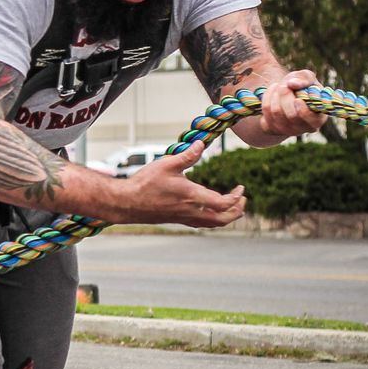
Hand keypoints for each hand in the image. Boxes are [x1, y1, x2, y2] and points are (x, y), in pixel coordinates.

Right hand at [117, 140, 245, 228]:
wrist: (125, 203)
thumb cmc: (144, 184)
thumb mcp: (166, 164)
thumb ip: (187, 156)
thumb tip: (201, 144)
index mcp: (192, 197)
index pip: (224, 204)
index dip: (236, 198)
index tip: (240, 188)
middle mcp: (191, 211)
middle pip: (223, 219)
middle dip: (237, 211)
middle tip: (242, 200)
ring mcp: (184, 217)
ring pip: (213, 224)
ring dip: (227, 217)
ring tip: (231, 207)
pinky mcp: (176, 219)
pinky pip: (201, 224)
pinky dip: (212, 219)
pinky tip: (208, 210)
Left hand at [257, 70, 325, 139]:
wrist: (286, 95)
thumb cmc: (301, 87)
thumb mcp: (307, 78)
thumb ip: (305, 78)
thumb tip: (292, 83)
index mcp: (317, 119)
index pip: (312, 121)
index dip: (303, 110)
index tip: (298, 99)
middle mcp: (303, 128)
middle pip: (291, 115)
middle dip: (285, 95)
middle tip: (284, 85)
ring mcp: (286, 130)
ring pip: (276, 112)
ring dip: (275, 95)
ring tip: (279, 86)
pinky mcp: (271, 128)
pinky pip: (265, 112)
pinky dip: (267, 97)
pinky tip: (272, 91)